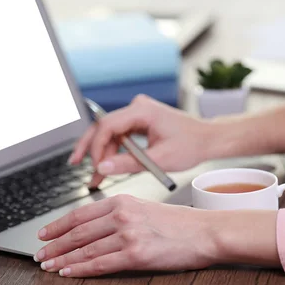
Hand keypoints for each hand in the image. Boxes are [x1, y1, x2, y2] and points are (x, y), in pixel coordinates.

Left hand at [34, 194, 280, 277]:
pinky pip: (101, 264)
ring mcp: (129, 234)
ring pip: (85, 248)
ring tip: (48, 265)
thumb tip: (92, 227)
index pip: (81, 213)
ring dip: (62, 258)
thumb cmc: (178, 223)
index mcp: (123, 201)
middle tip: (39, 253)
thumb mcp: (145, 208)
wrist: (205, 232)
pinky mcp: (137, 254)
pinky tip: (68, 272)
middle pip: (78, 231)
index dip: (58, 225)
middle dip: (54, 244)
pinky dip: (80, 269)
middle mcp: (122, 215)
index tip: (44, 233)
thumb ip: (118, 214)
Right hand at [69, 95, 212, 187]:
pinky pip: (119, 135)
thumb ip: (128, 164)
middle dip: (90, 148)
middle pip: (103, 126)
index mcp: (142, 111)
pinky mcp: (139, 121)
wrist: (208, 139)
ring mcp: (138, 113)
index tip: (95, 166)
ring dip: (103, 154)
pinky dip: (113, 151)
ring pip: (110, 133)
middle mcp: (137, 107)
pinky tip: (107, 167)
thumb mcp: (159, 159)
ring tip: (96, 177)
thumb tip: (102, 168)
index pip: (108, 125)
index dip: (97, 147)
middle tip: (75, 164)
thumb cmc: (191, 145)